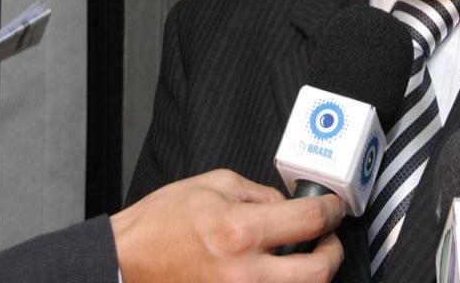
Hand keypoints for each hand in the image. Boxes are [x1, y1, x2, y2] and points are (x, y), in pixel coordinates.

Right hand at [111, 169, 344, 282]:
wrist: (125, 261)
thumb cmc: (161, 224)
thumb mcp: (213, 185)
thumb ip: (259, 193)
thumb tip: (287, 204)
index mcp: (240, 231)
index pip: (309, 221)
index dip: (332, 210)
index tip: (334, 207)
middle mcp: (244, 273)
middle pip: (318, 272)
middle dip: (334, 252)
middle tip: (329, 238)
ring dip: (313, 275)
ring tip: (308, 257)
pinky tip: (280, 272)